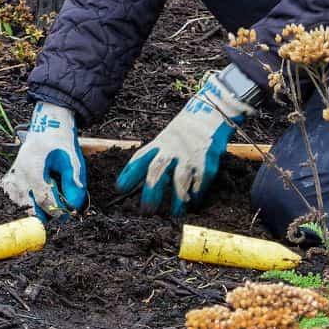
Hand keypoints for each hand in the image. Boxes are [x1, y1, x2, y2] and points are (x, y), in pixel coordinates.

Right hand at [0, 102, 86, 220]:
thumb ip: (74, 182)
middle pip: (28, 204)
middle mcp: (20, 171)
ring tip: (49, 204)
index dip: (57, 210)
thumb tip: (75, 205)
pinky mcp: (12, 172)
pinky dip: (23, 199)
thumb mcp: (73, 160)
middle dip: (44, 213)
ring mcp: (14, 171)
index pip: (43, 198)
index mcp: (35, 167)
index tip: (68, 215)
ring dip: (33, 207)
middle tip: (59, 214)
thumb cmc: (61, 141)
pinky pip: (14, 193)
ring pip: (19, 201)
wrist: (48, 124)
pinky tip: (36, 197)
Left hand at [116, 66, 255, 215]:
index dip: (129, 174)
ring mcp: (190, 157)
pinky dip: (196, 194)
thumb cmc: (183, 132)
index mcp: (159, 144)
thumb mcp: (165, 139)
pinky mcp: (207, 163)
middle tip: (146, 210)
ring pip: (180, 181)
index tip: (119, 188)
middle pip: (157, 171)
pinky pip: (200, 183)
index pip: (139, 159)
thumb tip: (139, 179)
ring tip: (174, 214)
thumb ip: (155, 156)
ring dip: (177, 200)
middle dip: (151, 192)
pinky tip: (193, 203)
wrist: (209, 114)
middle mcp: (172, 150)